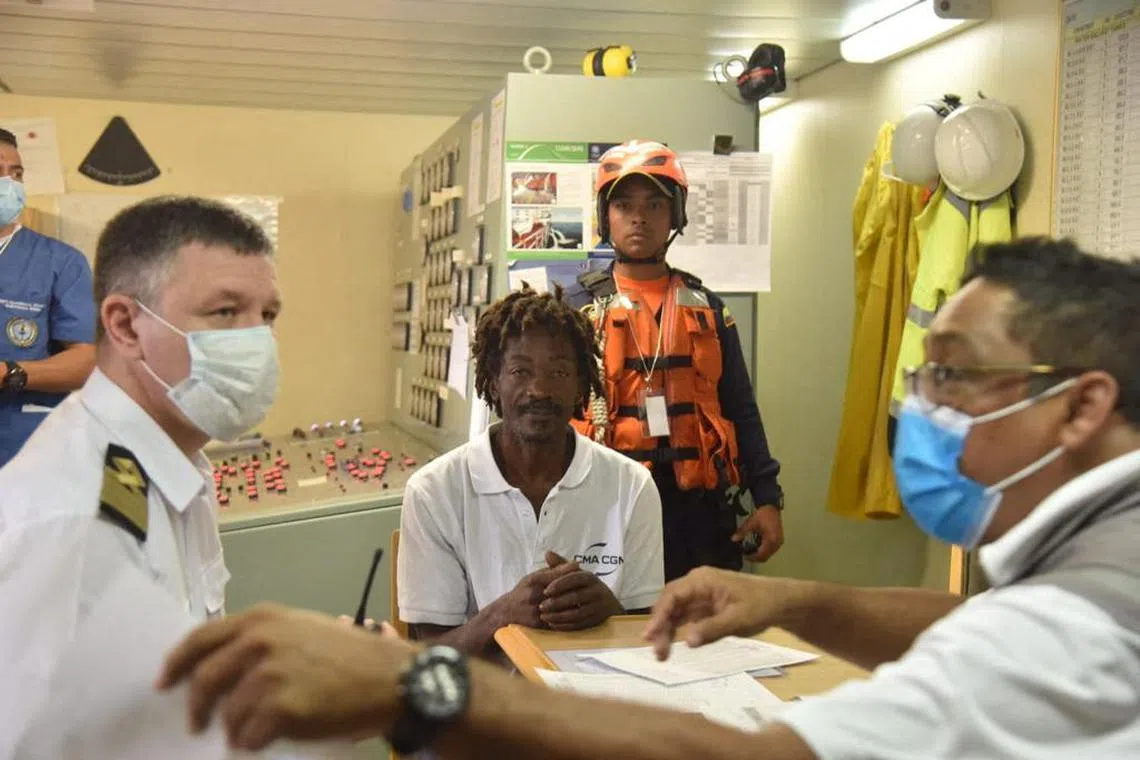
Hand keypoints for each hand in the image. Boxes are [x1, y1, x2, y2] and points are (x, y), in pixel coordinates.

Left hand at [157, 603, 414, 750]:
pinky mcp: (280, 708)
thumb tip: (224, 667)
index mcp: (263, 619)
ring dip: (236, 729)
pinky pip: (248, 737)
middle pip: (205, 679)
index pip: (201, 638)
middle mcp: (260, 640)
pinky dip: (255, 743)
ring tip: (254, 731)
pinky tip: (272, 737)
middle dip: (196, 707)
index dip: (176, 663)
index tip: (164, 683)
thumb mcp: (303, 631)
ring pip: (228, 715)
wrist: (391, 678)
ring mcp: (269, 674)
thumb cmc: (351, 657)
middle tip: (196, 724)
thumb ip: (263, 640)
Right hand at [491, 551, 581, 628]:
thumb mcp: (533, 577)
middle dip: (573, 588)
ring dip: (572, 604)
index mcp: (532, 581)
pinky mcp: (537, 624)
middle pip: (558, 590)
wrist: (505, 613)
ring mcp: (535, 610)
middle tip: (587, 586)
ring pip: (558, 606)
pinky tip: (576, 615)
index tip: (580, 567)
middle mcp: (533, 594)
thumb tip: (575, 564)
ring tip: (585, 601)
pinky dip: (566, 618)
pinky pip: (556, 620)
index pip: (553, 574)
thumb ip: (552, 571)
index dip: (567, 571)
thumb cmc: (522, 592)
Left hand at [538, 552, 624, 630]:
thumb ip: (561, 565)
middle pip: (575, 597)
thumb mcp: (577, 574)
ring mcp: (599, 607)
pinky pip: (580, 624)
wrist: (609, 604)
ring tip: (544, 617)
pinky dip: (565, 626)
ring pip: (577, 613)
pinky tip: (553, 625)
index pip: (574, 578)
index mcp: (590, 577)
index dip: (559, 584)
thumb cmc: (587, 586)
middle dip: (556, 602)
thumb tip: (547, 553)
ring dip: (559, 616)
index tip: (545, 591)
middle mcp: (597, 591)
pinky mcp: (598, 620)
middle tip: (540, 606)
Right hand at [642, 567, 805, 660]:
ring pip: (675, 611)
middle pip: (669, 603)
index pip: (673, 595)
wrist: (781, 602)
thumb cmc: (761, 606)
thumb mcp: (739, 619)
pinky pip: (685, 617)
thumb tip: (688, 641)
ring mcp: (700, 595)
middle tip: (656, 650)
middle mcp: (697, 584)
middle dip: (660, 625)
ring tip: (661, 652)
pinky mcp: (705, 606)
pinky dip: (677, 630)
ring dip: (667, 629)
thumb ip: (713, 629)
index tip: (651, 634)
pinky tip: (672, 644)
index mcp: (703, 580)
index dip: (659, 615)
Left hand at [733, 505, 784, 561]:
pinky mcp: (779, 539)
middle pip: (766, 557)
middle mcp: (776, 543)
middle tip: (746, 555)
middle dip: (756, 558)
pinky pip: (772, 550)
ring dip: (760, 554)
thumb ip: (742, 532)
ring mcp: (779, 542)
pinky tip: (757, 545)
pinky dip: (764, 550)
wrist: (772, 506)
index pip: (761, 555)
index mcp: (770, 540)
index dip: (752, 558)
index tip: (744, 556)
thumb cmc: (763, 514)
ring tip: (751, 550)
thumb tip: (733, 539)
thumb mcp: (750, 523)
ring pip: (769, 554)